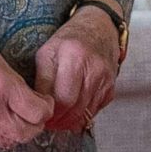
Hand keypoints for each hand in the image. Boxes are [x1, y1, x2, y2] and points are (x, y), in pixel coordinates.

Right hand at [0, 34, 54, 148]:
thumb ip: (13, 80)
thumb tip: (29, 98)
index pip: (37, 111)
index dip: (46, 108)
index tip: (44, 102)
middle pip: (27, 132)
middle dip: (36, 125)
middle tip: (35, 114)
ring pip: (10, 141)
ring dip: (19, 132)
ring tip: (17, 119)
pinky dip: (0, 132)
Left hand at [34, 6, 120, 130]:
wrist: (99, 29)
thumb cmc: (69, 39)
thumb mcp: (48, 51)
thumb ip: (42, 78)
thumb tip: (38, 105)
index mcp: (74, 57)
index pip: (61, 98)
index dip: (49, 112)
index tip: (39, 115)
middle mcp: (93, 70)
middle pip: (74, 109)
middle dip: (58, 120)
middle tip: (46, 123)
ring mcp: (105, 81)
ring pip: (85, 114)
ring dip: (68, 122)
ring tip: (56, 120)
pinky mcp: (111, 89)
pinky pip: (95, 111)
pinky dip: (81, 117)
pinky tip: (70, 113)